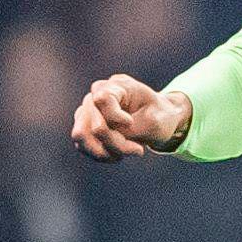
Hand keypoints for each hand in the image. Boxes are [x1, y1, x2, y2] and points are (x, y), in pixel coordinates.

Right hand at [72, 75, 190, 159]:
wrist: (159, 120)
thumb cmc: (160, 117)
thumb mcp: (157, 122)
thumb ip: (129, 128)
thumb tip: (97, 132)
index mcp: (119, 85)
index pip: (102, 98)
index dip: (114, 116)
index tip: (131, 123)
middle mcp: (97, 94)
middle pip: (92, 122)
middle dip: (115, 142)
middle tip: (138, 149)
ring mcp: (88, 109)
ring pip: (81, 134)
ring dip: (105, 151)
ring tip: (125, 155)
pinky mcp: (85, 125)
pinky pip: (82, 144)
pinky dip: (101, 154)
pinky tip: (118, 156)